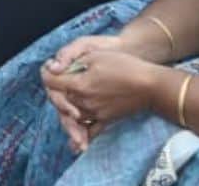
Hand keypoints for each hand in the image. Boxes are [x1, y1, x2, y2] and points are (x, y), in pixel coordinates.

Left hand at [40, 50, 171, 152]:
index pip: (52, 82)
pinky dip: (81, 134)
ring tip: (60, 101)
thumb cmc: (125, 66)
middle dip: (55, 90)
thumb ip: (71, 63)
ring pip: (70, 115)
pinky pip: (89, 130)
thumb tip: (52, 68)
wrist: (150, 85)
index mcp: (79, 85)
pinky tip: (75, 143)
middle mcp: (84, 102)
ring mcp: (95, 114)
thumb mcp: (95, 56)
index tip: (48, 68)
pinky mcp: (106, 120)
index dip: (47, 73)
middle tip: (55, 80)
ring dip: (64, 109)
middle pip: (59, 99)